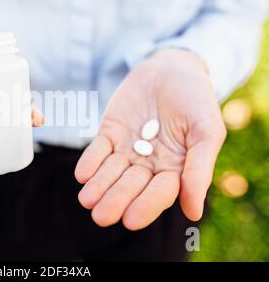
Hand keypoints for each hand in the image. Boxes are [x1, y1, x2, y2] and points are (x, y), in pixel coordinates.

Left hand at [75, 48, 225, 229]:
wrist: (170, 69)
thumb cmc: (196, 100)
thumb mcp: (206, 130)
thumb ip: (199, 168)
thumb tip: (193, 213)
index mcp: (174, 169)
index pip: (159, 193)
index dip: (145, 206)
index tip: (130, 220)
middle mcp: (148, 165)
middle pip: (130, 186)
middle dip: (116, 200)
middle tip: (101, 216)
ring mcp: (127, 150)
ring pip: (111, 172)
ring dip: (99, 186)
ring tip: (87, 199)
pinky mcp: (109, 134)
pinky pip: (97, 150)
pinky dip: (90, 162)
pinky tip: (82, 174)